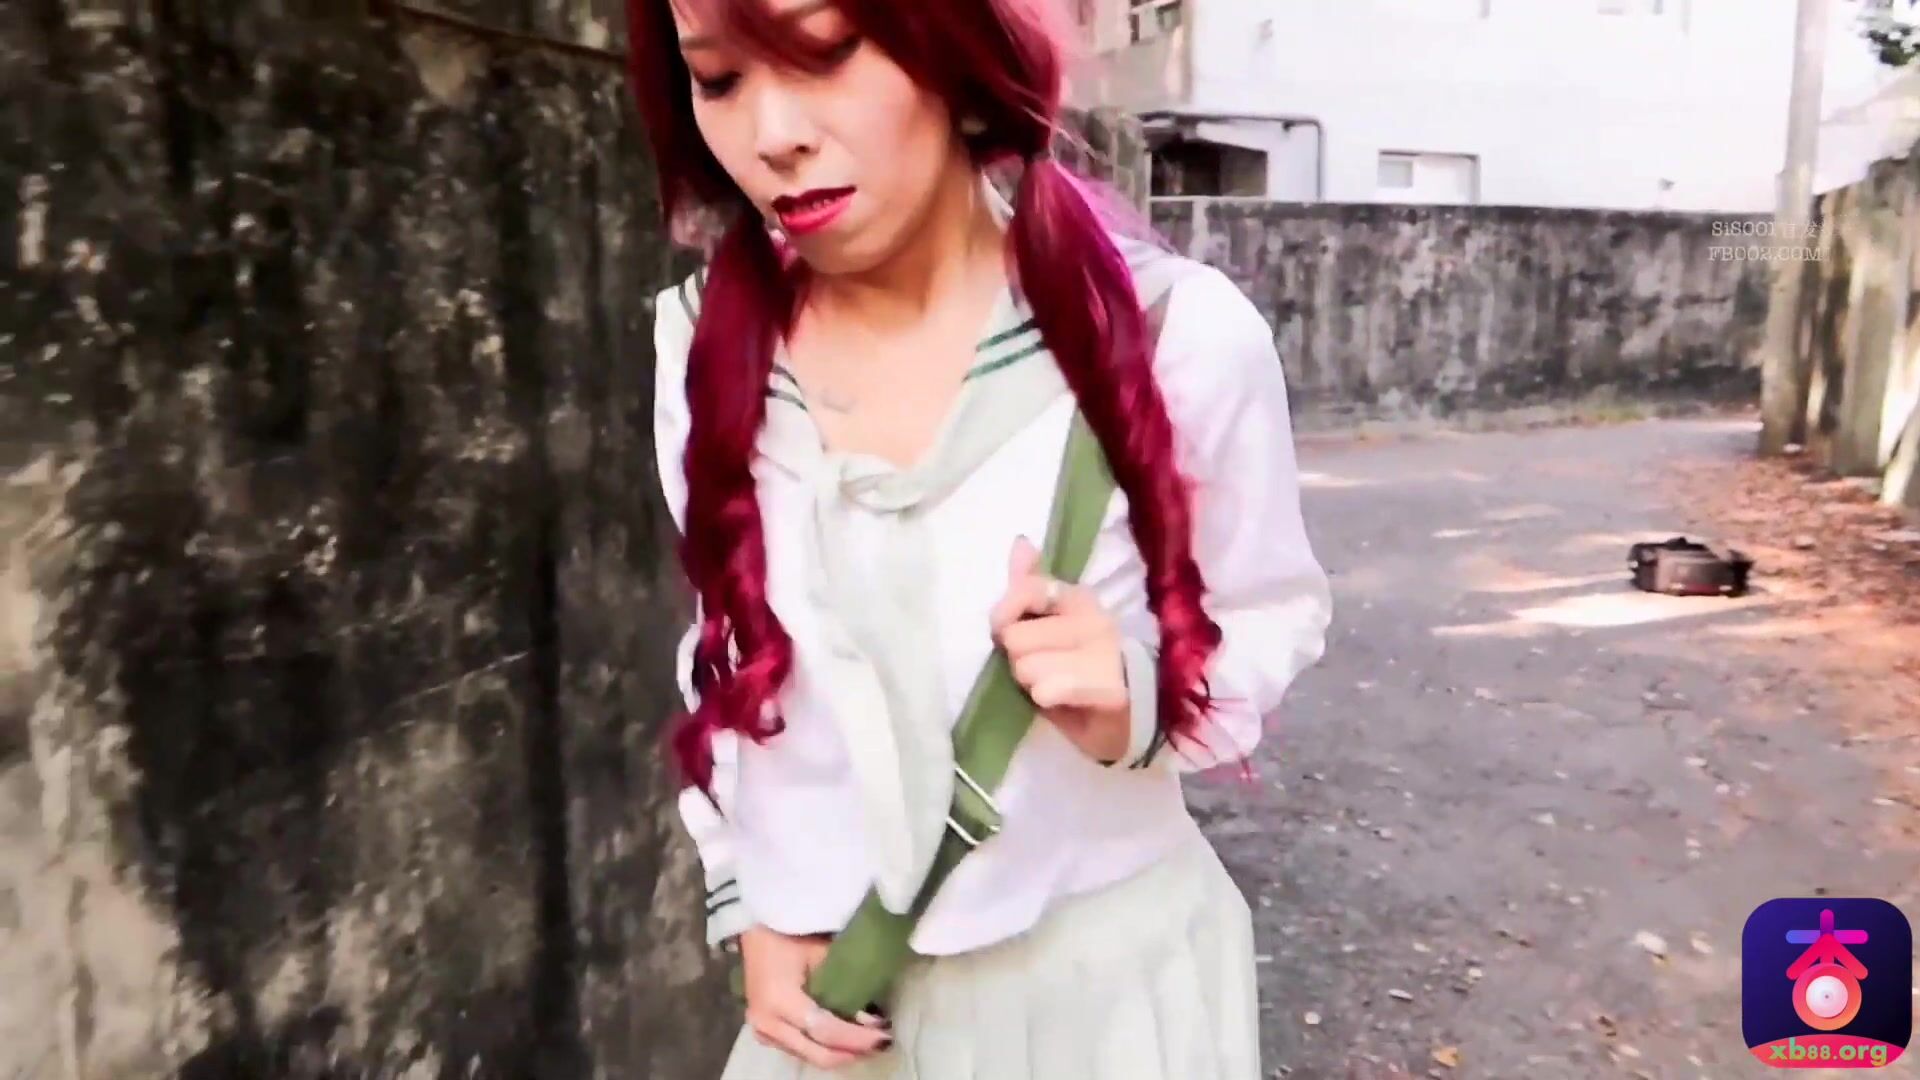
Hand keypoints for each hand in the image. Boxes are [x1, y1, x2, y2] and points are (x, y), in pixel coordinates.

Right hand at [739, 925, 891, 1067]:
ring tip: (866, 1042)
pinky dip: (823, 1048)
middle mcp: (767, 1023)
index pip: (824, 1029)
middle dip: (851, 1053)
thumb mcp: (821, 954)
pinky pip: (798, 1049)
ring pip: (808, 1056)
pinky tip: (844, 1041)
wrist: (756, 930)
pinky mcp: (764, 1033)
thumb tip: (871, 1018)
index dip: (856, 1038)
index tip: (884, 1037)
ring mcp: (762, 1032)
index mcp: (780, 1000)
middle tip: (880, 1044)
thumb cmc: (791, 934)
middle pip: (816, 1053)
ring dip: (839, 1053)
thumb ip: (844, 988)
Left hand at [989, 536, 1131, 763]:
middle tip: (1043, 670)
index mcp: (1078, 598)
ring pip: (1026, 668)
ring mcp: (1104, 653)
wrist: (1137, 714)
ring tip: (1056, 688)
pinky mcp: (1109, 688)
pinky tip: (1066, 702)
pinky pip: (1047, 691)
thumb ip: (1033, 586)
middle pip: (1015, 638)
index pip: (1026, 589)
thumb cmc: (1085, 668)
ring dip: (1032, 685)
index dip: (1005, 614)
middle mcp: (1093, 618)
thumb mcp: (1055, 624)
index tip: (1007, 632)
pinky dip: (1049, 701)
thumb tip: (1020, 542)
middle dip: (1019, 661)